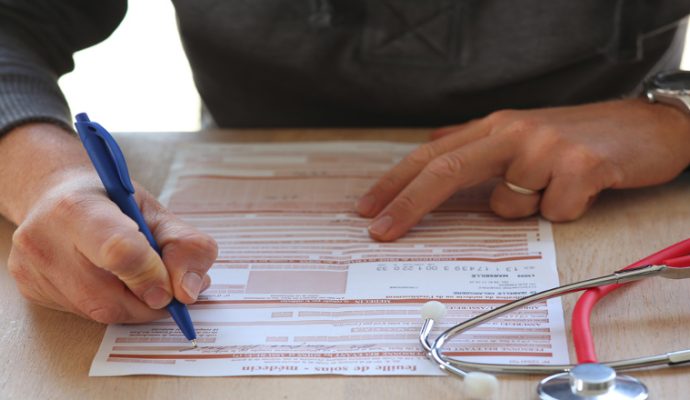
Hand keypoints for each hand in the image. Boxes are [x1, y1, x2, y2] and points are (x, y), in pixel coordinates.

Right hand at [1, 124, 216, 322]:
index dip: (153, 275)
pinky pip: (84, 316)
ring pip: (99, 313)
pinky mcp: (30, 289)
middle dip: (149, 299)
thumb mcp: (156, 210)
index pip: (119, 251)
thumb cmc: (112, 201)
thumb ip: (184, 246)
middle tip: (164, 285)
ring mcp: (32, 267)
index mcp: (79, 206)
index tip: (173, 288)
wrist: (58, 194)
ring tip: (136, 275)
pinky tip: (108, 279)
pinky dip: (109, 305)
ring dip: (132, 305)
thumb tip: (190, 290)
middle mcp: (45, 238)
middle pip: (110, 297)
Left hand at [357, 99, 689, 240]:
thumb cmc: (577, 136)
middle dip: (408, 203)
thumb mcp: (521, 133)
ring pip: (507, 204)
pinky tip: (582, 190)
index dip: (396, 182)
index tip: (368, 209)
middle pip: (446, 170)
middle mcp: (513, 132)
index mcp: (494, 128)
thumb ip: (475, 144)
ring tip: (555, 188)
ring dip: (526, 208)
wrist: (645, 125)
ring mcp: (545, 147)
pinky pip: (552, 213)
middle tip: (380, 231)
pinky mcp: (580, 165)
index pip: (432, 155)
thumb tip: (430, 146)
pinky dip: (564, 211)